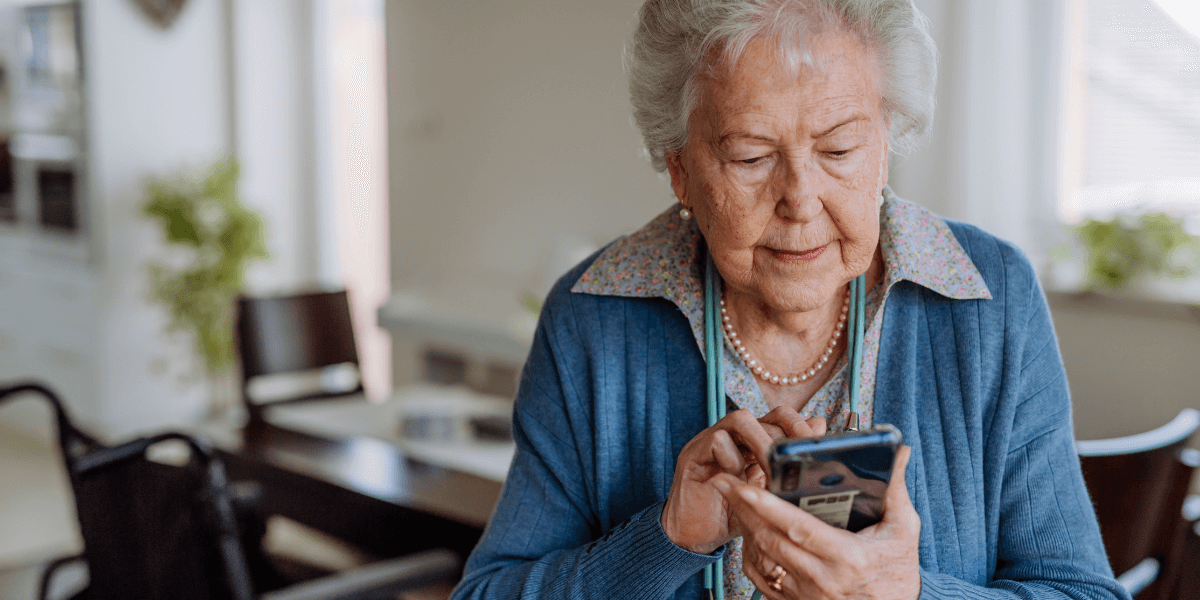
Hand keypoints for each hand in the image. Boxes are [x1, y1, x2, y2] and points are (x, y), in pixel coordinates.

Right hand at [662, 407, 825, 553]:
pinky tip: (738, 480)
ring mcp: (709, 442)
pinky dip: (733, 458)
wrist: (693, 536)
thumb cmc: (731, 514)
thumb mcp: (767, 493)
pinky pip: (716, 440)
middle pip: (762, 415)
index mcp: (749, 443)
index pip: (777, 417)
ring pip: (740, 419)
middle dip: (783, 437)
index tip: (814, 445)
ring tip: (771, 470)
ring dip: (762, 443)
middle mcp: (730, 437)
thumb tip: (817, 435)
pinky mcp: (693, 455)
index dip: (798, 425)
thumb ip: (788, 467)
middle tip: (793, 462)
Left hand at [712, 445, 920, 599]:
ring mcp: (805, 594)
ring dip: (745, 525)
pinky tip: (747, 529)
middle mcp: (822, 579)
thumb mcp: (904, 530)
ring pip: (762, 556)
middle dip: (744, 508)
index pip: (799, 527)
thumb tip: (897, 450)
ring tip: (732, 497)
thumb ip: (896, 490)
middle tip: (724, 480)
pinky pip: (761, 576)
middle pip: (771, 539)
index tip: (745, 486)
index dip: (769, 506)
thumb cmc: (898, 570)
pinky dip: (750, 550)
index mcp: (848, 557)